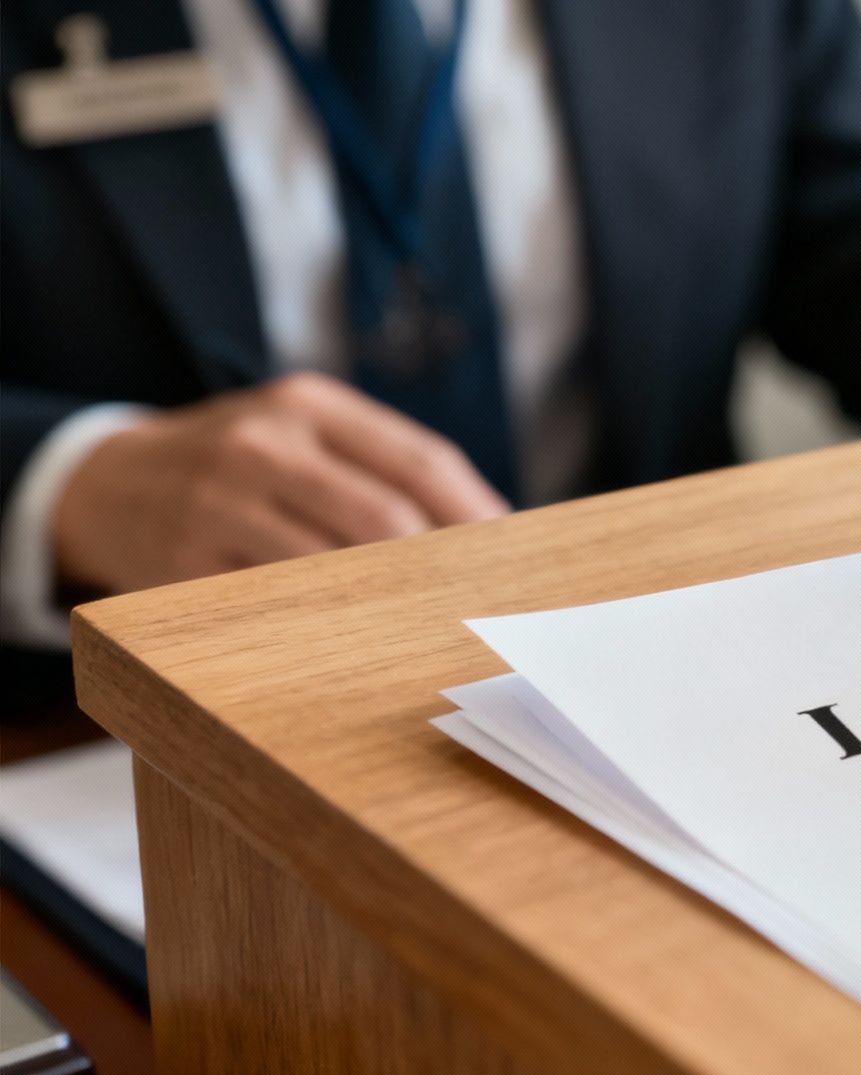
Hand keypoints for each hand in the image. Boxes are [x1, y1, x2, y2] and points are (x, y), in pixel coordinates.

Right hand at [54, 374, 508, 593]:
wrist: (102, 483)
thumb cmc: (239, 463)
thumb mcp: (301, 431)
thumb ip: (383, 465)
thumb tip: (490, 529)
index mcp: (306, 405)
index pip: (420, 461)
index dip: (477, 513)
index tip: (514, 554)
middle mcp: (261, 446)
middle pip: (386, 518)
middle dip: (441, 566)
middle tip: (480, 601)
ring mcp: (217, 506)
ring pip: (334, 567)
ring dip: (391, 602)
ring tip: (431, 624)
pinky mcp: (183, 567)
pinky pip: (278, 605)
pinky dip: (327, 625)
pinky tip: (357, 639)